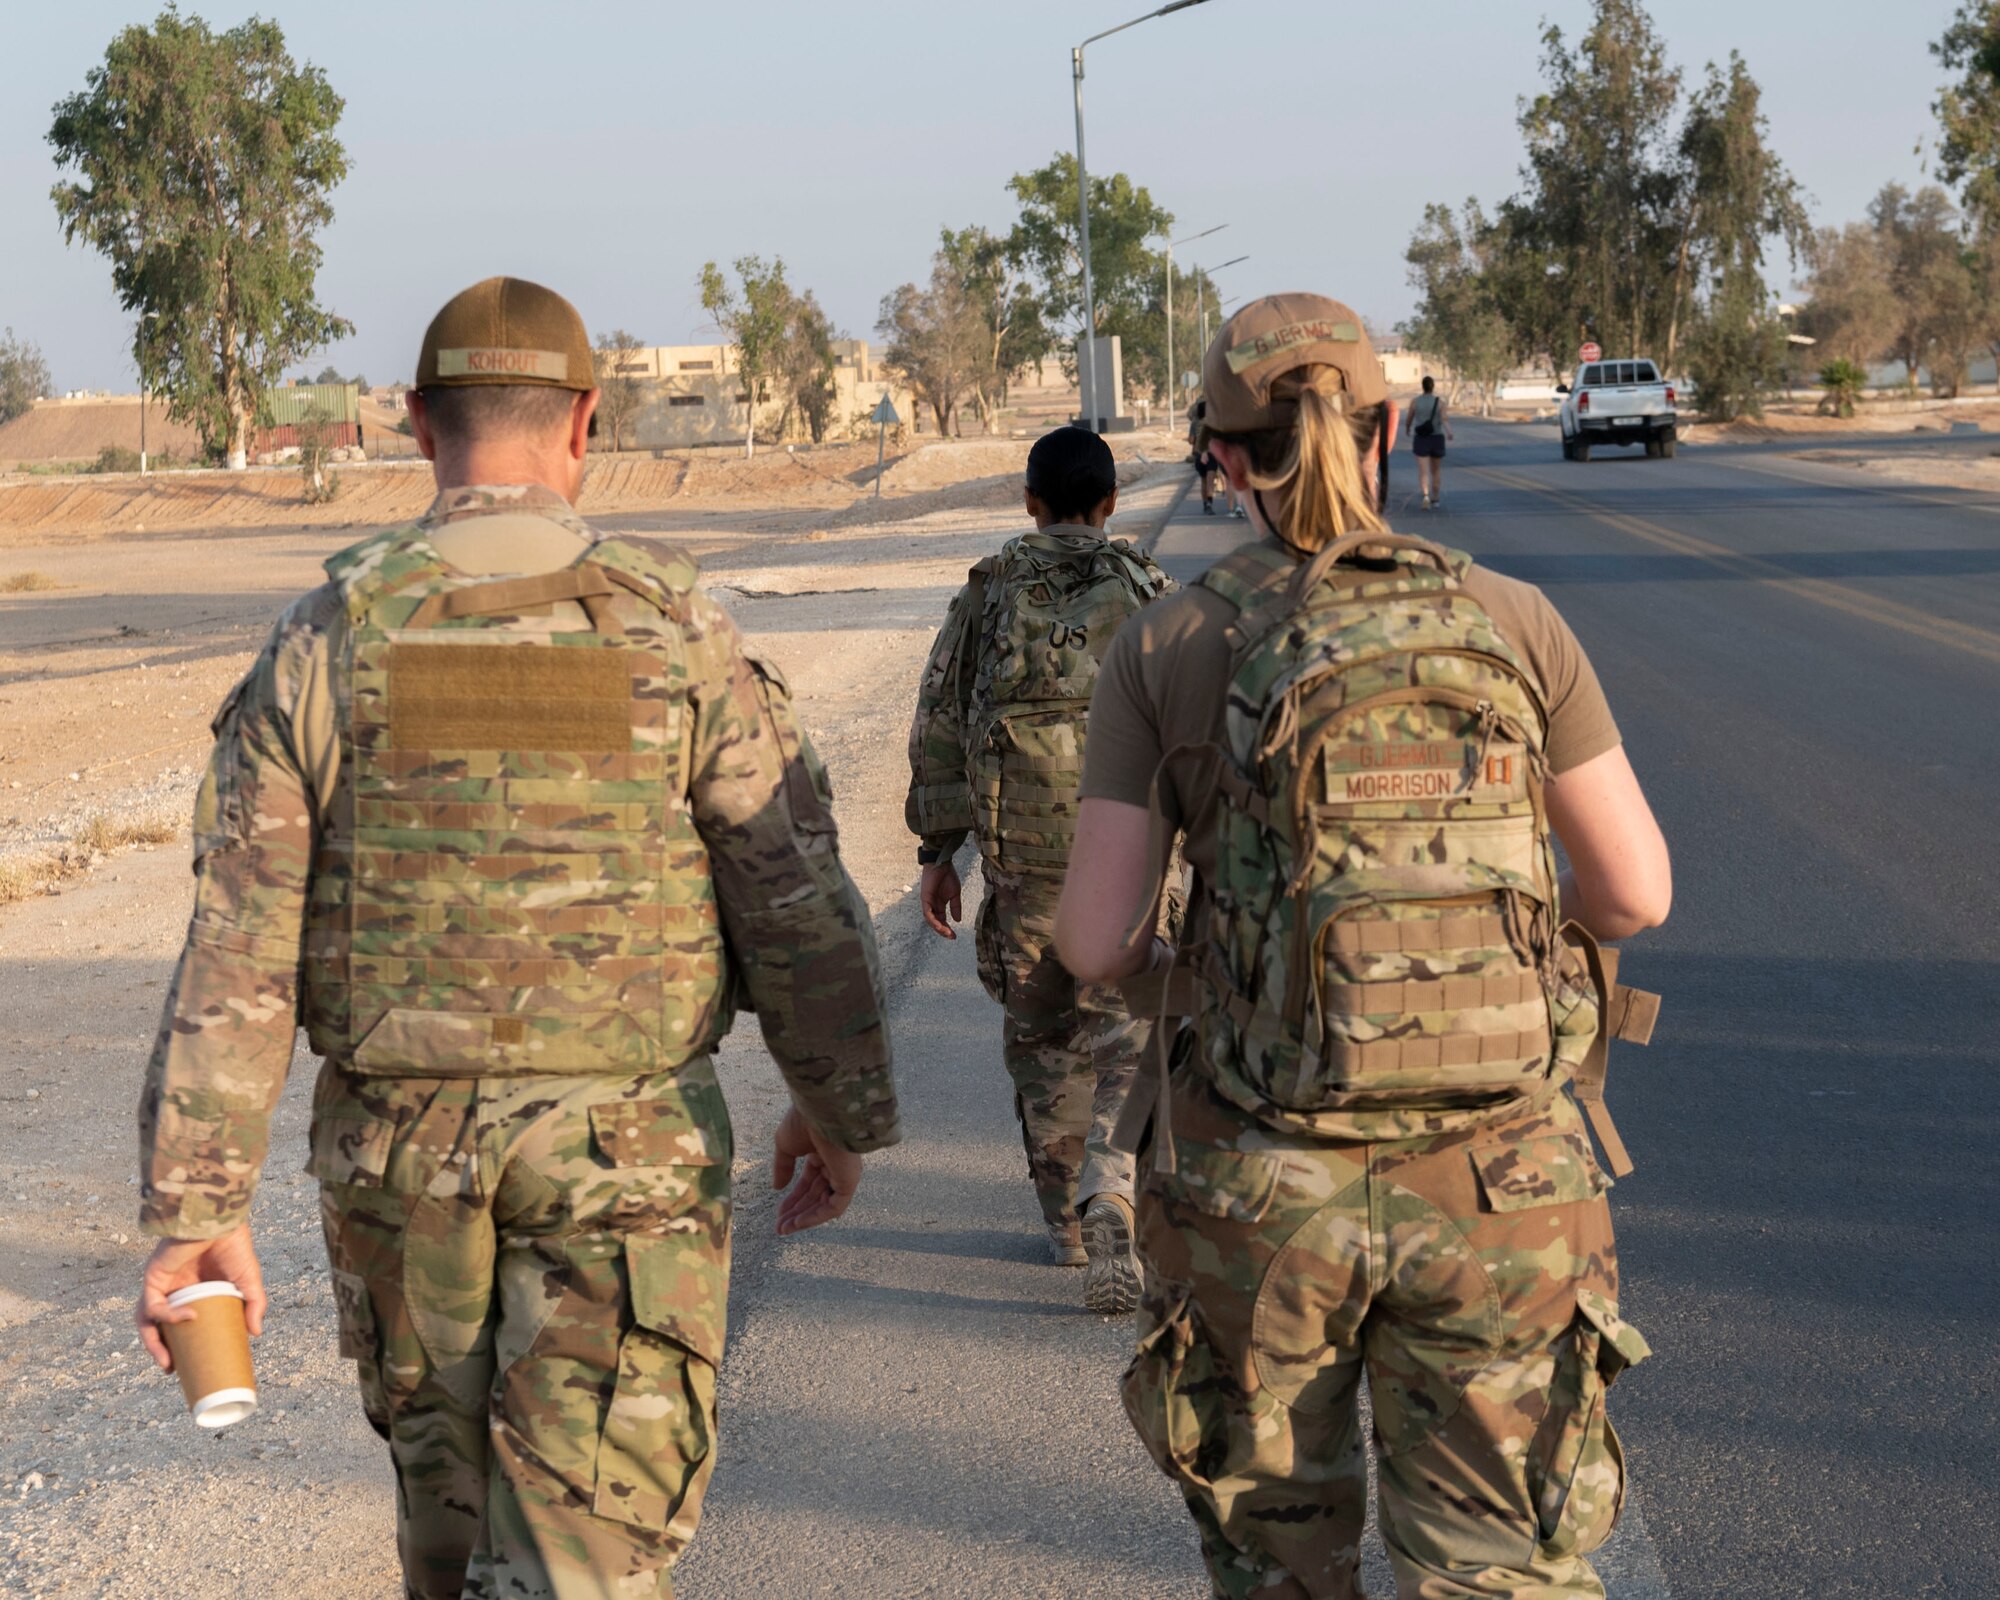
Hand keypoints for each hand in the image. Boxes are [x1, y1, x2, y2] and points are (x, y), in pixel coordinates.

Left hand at [136, 1225, 266, 1371]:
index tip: (188, 1363)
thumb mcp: (249, 1280)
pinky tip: (189, 1318)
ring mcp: (161, 1284)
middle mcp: (172, 1290)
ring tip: (167, 1362)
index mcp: (191, 1291)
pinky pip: (153, 1305)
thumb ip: (254, 1304)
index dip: (178, 1342)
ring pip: (146, 1320)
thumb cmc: (234, 1244)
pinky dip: (168, 1316)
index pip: (176, 1322)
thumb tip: (256, 1333)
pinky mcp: (153, 1278)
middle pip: (156, 1325)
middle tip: (172, 1369)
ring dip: (152, 1343)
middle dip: (160, 1349)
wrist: (220, 1220)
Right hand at [771, 1106, 864, 1234]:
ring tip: (783, 1229)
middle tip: (779, 1227)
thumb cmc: (803, 1121)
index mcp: (822, 1153)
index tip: (778, 1213)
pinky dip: (815, 1217)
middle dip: (796, 1212)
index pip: (808, 1182)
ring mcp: (844, 1173)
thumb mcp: (786, 1145)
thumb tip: (777, 1188)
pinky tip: (797, 1223)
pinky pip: (834, 1207)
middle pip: (815, 1195)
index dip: (793, 1198)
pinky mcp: (850, 1181)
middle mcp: (835, 1165)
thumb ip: (783, 1167)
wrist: (820, 1111)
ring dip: (803, 1218)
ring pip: (824, 1204)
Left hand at [919, 861, 961, 939]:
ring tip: (946, 933)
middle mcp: (932, 905)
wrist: (942, 863)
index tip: (954, 936)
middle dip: (943, 931)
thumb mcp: (955, 894)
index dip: (947, 928)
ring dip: (938, 928)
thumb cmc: (947, 875)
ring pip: (930, 920)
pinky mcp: (925, 898)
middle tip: (951, 937)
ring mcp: (927, 902)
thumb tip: (958, 920)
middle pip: (935, 922)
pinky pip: (927, 912)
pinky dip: (933, 920)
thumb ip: (956, 907)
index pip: (942, 920)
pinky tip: (939, 925)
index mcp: (939, 904)